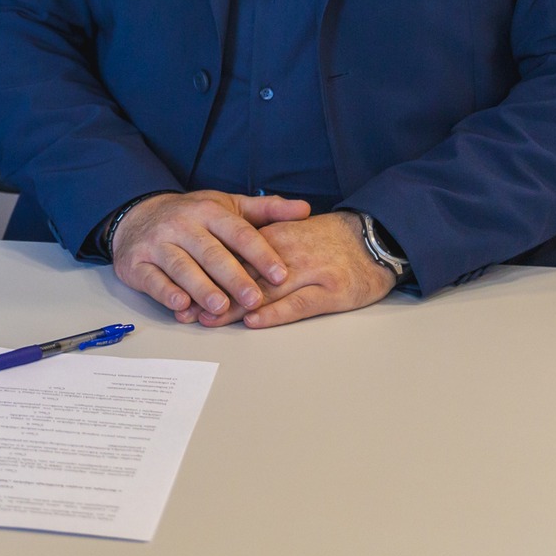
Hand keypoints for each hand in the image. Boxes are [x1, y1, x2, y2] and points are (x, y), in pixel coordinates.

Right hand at [112, 190, 312, 319]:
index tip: (280, 273)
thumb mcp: (228, 207)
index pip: (238, 232)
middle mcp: (182, 225)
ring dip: (202, 288)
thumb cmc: (192, 216)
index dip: (260, 253)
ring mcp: (158, 243)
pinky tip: (182, 305)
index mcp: (208, 211)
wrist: (137, 216)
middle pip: (211, 253)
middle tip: (255, 299)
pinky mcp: (137, 263)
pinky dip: (166, 293)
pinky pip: (152, 279)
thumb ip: (267, 210)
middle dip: (234, 277)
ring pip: (182, 266)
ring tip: (221, 307)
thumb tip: (305, 209)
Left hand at [186, 212, 398, 327]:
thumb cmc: (329, 240)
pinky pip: (297, 304)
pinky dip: (274, 314)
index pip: (232, 256)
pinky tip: (254, 321)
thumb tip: (222, 260)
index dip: (206, 274)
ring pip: (264, 291)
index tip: (181, 289)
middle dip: (212, 294)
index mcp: (275, 237)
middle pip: (242, 275)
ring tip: (208, 321)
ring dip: (234, 307)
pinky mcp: (330, 291)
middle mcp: (287, 253)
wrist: (374, 238)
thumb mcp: (291, 234)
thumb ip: (260, 245)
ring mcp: (309, 273)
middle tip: (186, 312)